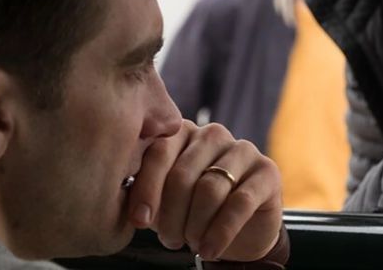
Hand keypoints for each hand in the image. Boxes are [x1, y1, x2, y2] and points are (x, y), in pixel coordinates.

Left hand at [127, 120, 282, 261]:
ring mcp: (243, 150)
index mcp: (182, 133)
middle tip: (170, 240)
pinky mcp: (267, 171)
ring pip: (210, 189)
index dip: (147, 189)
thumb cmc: (191, 211)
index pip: (159, 152)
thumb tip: (114, 192)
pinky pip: (240, 202)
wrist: (238, 231)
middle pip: (184, 174)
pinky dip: (221, 231)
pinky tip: (210, 249)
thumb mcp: (162, 201)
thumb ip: (145, 189)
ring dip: (196, 226)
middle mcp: (213, 134)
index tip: (139, 221)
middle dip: (172, 215)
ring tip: (192, 245)